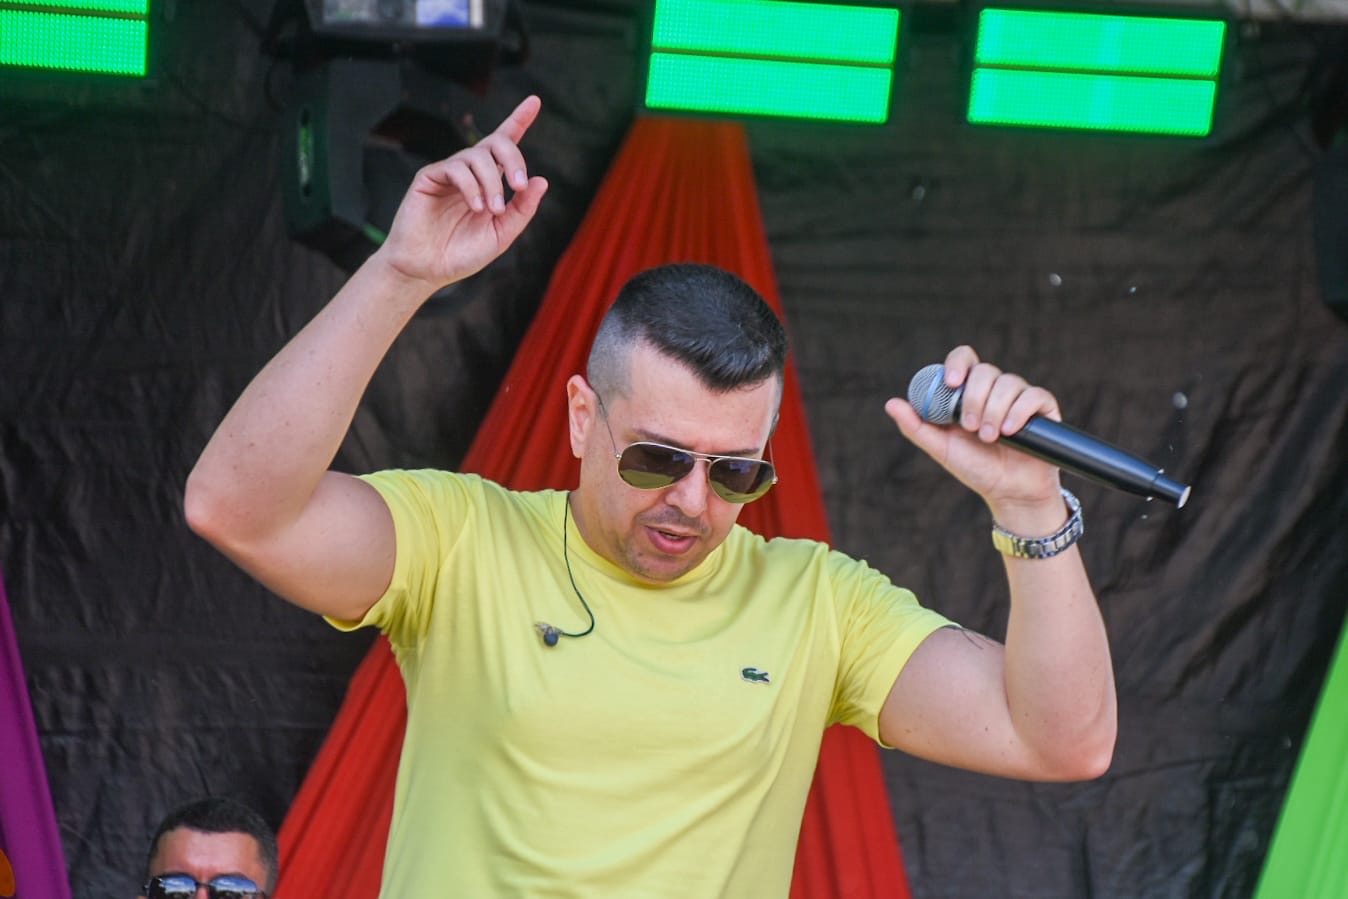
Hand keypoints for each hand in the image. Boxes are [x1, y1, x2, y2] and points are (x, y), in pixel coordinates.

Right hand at [373, 95, 549, 293]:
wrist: (426, 269)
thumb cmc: (462, 254)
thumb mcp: (502, 234)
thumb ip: (522, 209)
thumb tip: (541, 180)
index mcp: (490, 182)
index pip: (505, 144)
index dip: (519, 120)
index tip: (534, 100)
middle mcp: (471, 172)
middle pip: (496, 143)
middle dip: (513, 159)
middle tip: (518, 185)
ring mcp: (449, 172)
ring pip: (477, 156)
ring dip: (492, 182)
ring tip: (491, 209)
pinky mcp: (429, 176)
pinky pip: (456, 168)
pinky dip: (471, 186)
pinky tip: (475, 206)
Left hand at [885, 345, 1062, 513]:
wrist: (1009, 492)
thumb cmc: (975, 468)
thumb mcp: (941, 449)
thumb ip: (917, 426)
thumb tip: (891, 404)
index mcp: (968, 393)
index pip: (964, 358)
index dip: (957, 363)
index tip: (951, 382)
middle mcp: (994, 390)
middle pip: (985, 371)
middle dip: (974, 399)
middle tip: (970, 427)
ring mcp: (1019, 397)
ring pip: (1009, 383)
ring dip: (994, 411)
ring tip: (989, 438)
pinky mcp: (1043, 408)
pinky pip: (1033, 396)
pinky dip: (1019, 412)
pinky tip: (1011, 431)